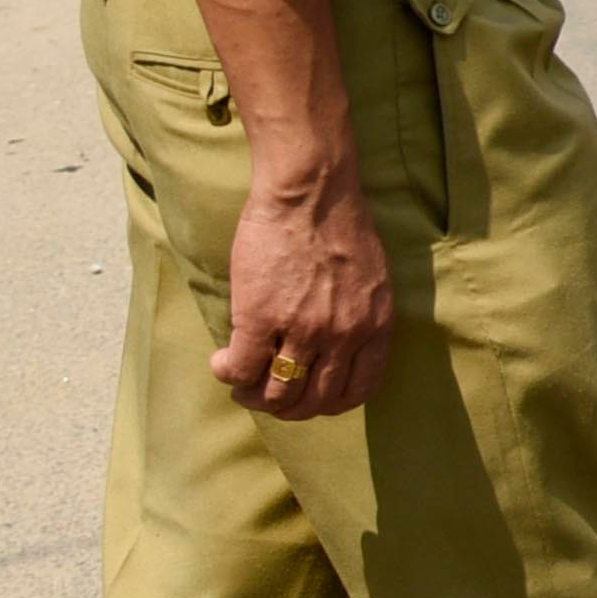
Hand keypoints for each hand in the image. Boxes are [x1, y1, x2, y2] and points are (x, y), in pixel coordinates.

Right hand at [214, 168, 394, 419]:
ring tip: (241, 381)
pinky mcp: (261, 318)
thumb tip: (337, 342)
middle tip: (267, 394)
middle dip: (288, 406)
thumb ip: (358, 314)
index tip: (311, 397)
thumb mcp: (370, 278)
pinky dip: (228, 374)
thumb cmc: (339, 222)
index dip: (330, 403)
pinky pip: (241, 369)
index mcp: (375, 326)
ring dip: (254, 396)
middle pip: (314, 400)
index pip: (359, 391)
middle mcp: (343, 335)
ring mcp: (303, 330)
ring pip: (277, 393)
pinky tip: (221, 362)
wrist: (311, 191)